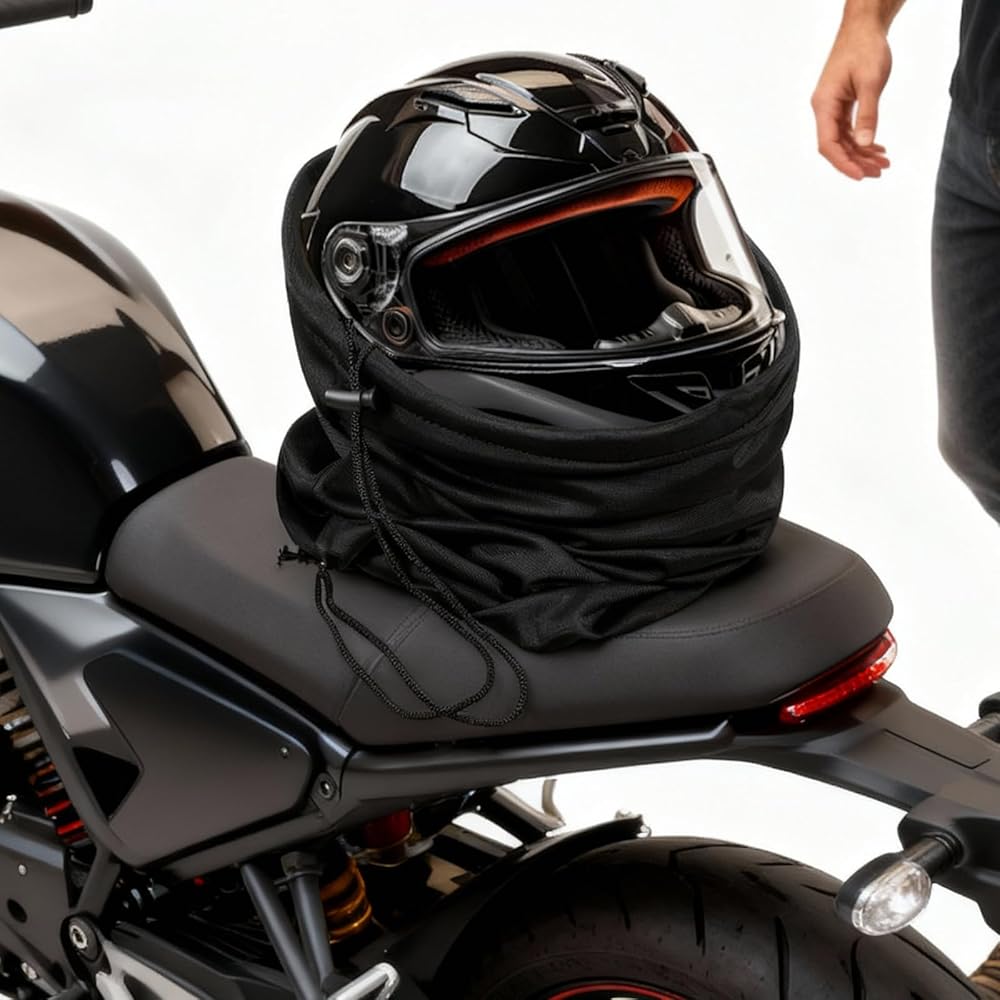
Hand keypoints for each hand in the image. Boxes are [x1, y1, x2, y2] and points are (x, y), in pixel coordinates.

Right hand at [812, 15, 892, 179]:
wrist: (863, 26)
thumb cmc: (865, 48)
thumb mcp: (871, 82)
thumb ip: (867, 115)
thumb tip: (863, 144)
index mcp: (824, 105)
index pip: (828, 144)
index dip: (843, 163)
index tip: (861, 175)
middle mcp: (824, 109)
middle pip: (836, 147)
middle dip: (856, 162)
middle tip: (879, 172)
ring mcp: (832, 108)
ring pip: (843, 140)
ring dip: (862, 154)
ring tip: (883, 163)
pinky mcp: (841, 105)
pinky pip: (849, 130)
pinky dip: (862, 140)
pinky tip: (877, 148)